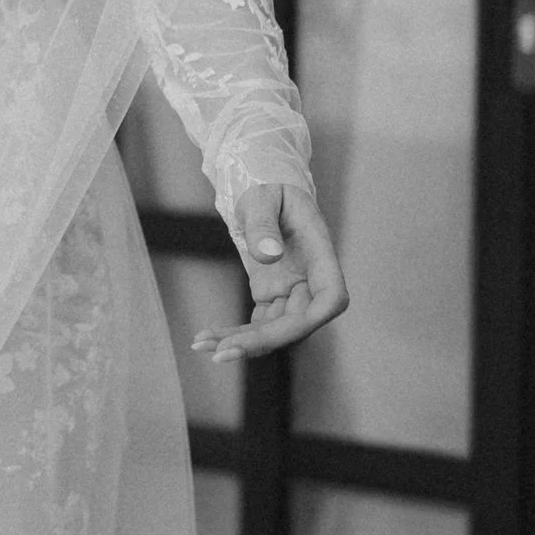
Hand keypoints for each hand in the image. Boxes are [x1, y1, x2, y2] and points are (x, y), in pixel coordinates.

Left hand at [192, 179, 346, 362]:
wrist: (261, 184)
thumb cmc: (267, 183)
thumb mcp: (261, 197)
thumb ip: (264, 224)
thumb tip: (268, 255)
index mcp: (318, 251)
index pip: (331, 297)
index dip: (313, 319)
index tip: (280, 332)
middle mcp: (310, 277)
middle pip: (297, 322)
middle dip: (262, 341)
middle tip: (220, 351)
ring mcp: (292, 288)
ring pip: (275, 329)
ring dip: (242, 342)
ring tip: (202, 344)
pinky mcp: (272, 293)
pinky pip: (259, 323)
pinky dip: (235, 333)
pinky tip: (207, 338)